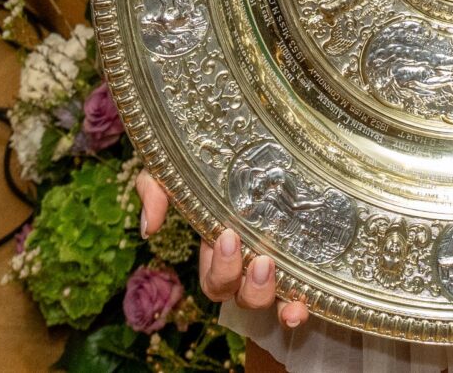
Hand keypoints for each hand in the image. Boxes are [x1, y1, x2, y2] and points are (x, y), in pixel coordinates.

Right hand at [133, 169, 308, 328]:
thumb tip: (150, 228)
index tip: (228, 236)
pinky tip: (302, 308)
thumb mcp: (175, 171)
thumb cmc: (211, 165)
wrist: (252, 145)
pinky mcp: (301, 259)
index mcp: (217, 250)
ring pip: (266, 300)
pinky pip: (298, 293)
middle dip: (247, 286)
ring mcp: (273, 264)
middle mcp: (244, 264)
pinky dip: (299, 307)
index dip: (220, 269)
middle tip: (261, 260)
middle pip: (239, 296)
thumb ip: (155, 191)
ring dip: (272, 299)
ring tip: (281, 282)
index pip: (214, 279)